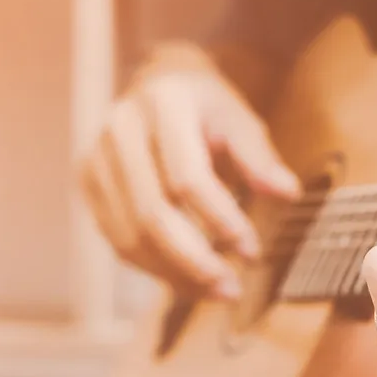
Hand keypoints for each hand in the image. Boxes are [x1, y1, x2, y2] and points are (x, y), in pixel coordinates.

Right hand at [80, 42, 298, 298]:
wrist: (158, 84)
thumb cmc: (208, 108)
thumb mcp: (241, 119)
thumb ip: (260, 158)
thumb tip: (287, 194)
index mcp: (162, 104)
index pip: (187, 177)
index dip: (220, 219)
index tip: (252, 250)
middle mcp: (119, 129)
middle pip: (152, 214)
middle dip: (194, 260)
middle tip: (232, 289)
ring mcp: (96, 159)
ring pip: (130, 236)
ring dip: (175, 274)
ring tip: (217, 292)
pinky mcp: (89, 185)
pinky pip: (118, 241)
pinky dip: (155, 268)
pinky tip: (189, 282)